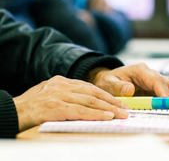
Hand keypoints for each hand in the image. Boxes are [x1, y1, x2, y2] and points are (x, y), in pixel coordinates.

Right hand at [13, 76, 127, 131]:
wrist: (12, 111)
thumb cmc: (31, 106)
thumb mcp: (50, 94)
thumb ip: (67, 95)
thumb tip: (87, 103)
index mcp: (62, 81)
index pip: (90, 87)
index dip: (106, 95)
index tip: (119, 102)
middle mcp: (63, 86)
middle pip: (93, 93)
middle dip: (112, 102)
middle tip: (126, 109)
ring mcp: (59, 96)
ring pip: (90, 101)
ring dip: (108, 108)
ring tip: (121, 114)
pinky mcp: (56, 107)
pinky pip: (80, 111)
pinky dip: (95, 114)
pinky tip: (107, 117)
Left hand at [88, 63, 168, 108]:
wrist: (108, 80)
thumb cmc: (108, 81)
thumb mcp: (108, 83)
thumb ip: (118, 86)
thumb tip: (129, 89)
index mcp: (140, 70)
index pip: (156, 80)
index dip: (164, 92)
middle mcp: (151, 73)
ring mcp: (156, 80)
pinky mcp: (158, 88)